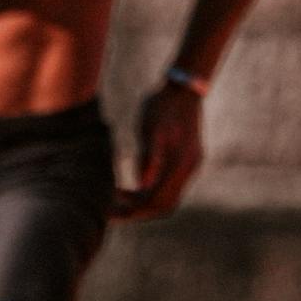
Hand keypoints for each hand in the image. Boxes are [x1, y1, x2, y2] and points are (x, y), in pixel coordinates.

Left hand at [113, 83, 204, 220]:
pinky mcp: (187, 161)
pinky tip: (133, 185)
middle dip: (137, 212)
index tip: (109, 211)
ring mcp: (190, 166)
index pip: (157, 202)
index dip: (133, 211)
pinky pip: (169, 186)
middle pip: (164, 206)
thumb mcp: (151, 128)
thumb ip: (150, 157)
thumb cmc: (162, 105)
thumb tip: (143, 186)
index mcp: (180, 163)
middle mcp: (189, 169)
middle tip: (110, 210)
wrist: (183, 88)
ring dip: (142, 202)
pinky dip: (150, 191)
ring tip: (117, 197)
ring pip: (167, 198)